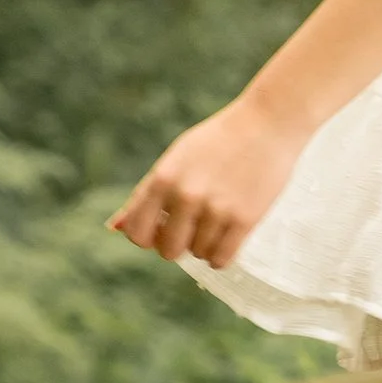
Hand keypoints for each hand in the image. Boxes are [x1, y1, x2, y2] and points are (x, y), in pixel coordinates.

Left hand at [109, 92, 305, 269]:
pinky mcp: (244, 219)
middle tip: (193, 227)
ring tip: (216, 222)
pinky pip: (221, 259)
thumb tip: (113, 228)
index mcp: (162, 178)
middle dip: (178, 244)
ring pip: (198, 254)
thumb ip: (145, 196)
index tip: (162, 230)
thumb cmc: (217, 141)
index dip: (147, 238)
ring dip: (204, 245)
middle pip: (168, 250)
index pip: (137, 233)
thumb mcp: (175, 160)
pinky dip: (220, 256)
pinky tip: (226, 238)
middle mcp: (186, 195)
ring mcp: (216, 208)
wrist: (267, 123)